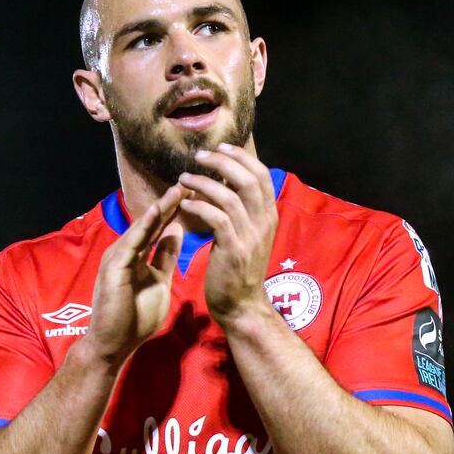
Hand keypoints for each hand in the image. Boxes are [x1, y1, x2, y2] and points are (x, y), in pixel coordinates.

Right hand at [83, 184, 184, 365]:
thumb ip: (166, 257)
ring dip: (159, 208)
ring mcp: (117, 257)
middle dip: (170, 202)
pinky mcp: (113, 267)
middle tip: (189, 181)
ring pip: (141, 227)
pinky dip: (144, 226)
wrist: (114, 345)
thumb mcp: (159, 281)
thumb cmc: (135, 318)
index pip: (159, 227)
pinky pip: (131, 243)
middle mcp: (126, 250)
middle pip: (150, 222)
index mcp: (137, 254)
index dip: (176, 211)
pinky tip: (157, 212)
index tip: (196, 194)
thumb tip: (178, 232)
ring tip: (177, 189)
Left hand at [177, 143, 277, 327]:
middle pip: (248, 179)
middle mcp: (264, 222)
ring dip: (204, 182)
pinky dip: (200, 206)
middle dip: (222, 162)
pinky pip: (217, 219)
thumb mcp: (249, 236)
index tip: (220, 147)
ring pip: (230, 196)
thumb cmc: (239, 270)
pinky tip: (185, 203)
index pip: (262, 175)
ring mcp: (250, 236)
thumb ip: (243, 210)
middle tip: (199, 156)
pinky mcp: (234, 250)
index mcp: (269, 216)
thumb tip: (228, 182)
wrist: (242, 305)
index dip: (241, 157)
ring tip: (184, 177)